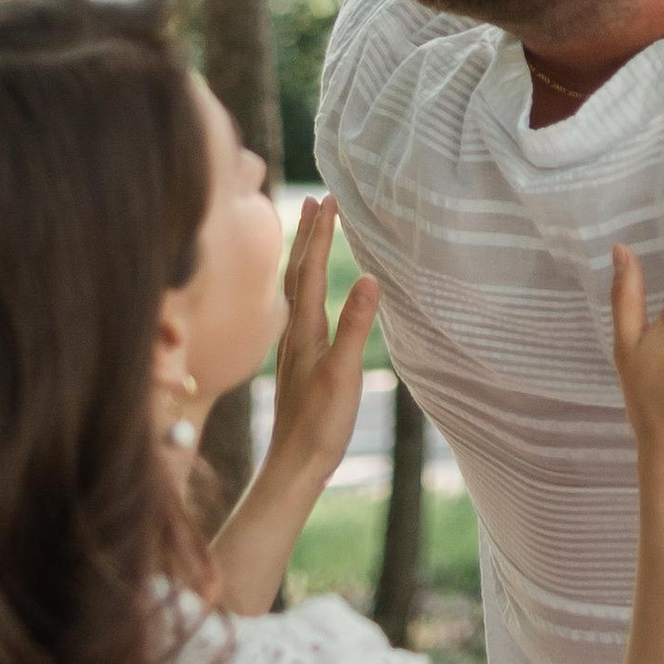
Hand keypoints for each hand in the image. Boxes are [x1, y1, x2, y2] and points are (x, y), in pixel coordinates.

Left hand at [266, 198, 378, 482]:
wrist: (294, 465)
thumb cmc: (320, 422)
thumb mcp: (345, 373)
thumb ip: (357, 325)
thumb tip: (370, 276)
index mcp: (306, 329)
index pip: (312, 269)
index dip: (321, 233)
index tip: (329, 198)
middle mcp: (295, 331)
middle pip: (299, 272)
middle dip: (308, 234)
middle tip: (316, 200)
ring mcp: (295, 346)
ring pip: (297, 289)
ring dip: (305, 255)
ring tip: (312, 233)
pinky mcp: (300, 361)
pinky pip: (302, 308)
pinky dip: (307, 284)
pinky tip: (311, 294)